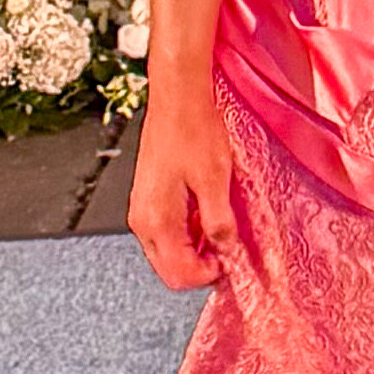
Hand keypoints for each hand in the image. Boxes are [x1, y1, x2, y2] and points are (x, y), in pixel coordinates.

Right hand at [127, 77, 257, 302]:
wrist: (178, 98)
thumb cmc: (193, 130)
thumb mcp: (215, 180)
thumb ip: (218, 222)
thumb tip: (226, 250)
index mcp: (156, 220)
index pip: (178, 275)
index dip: (208, 276)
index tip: (231, 263)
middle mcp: (142, 219)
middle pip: (169, 269)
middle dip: (199, 268)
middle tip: (228, 251)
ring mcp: (142, 208)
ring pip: (166, 252)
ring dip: (193, 251)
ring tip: (220, 229)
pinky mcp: (148, 196)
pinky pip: (165, 231)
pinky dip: (186, 234)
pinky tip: (206, 215)